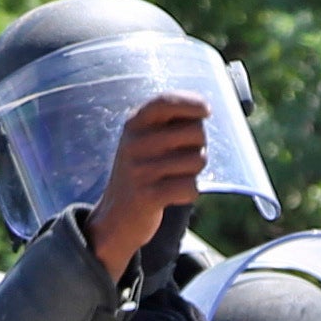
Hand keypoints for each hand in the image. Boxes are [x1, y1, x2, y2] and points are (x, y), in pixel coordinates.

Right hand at [90, 90, 213, 279]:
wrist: (115, 218)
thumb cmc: (142, 174)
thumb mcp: (145, 141)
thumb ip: (169, 124)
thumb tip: (203, 109)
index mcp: (134, 125)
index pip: (166, 101)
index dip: (192, 102)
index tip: (206, 111)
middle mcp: (134, 144)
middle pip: (195, 132)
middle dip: (199, 146)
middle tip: (183, 158)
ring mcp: (140, 170)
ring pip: (197, 161)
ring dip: (193, 173)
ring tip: (172, 178)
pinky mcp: (147, 196)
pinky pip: (190, 188)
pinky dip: (189, 194)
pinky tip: (172, 196)